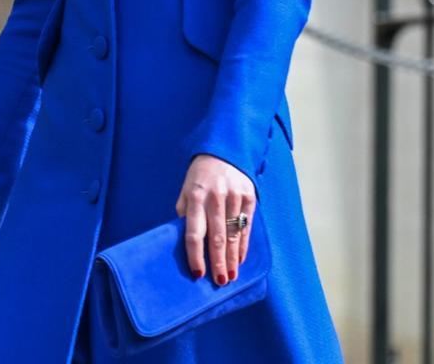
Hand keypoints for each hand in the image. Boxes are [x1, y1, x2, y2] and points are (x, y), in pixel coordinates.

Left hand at [175, 154, 255, 285]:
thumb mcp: (186, 190)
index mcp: (195, 196)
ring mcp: (234, 196)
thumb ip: (184, 214)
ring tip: (231, 276)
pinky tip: (240, 259)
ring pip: (233, 235)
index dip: (195, 255)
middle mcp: (215, 197)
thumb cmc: (200, 177)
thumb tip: (183, 243)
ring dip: (233, 259)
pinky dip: (243, 245)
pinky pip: (247, 226)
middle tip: (220, 282)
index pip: (194, 232)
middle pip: (217, 237)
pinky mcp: (249, 196)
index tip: (198, 274)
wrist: (224, 151)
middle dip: (218, 262)